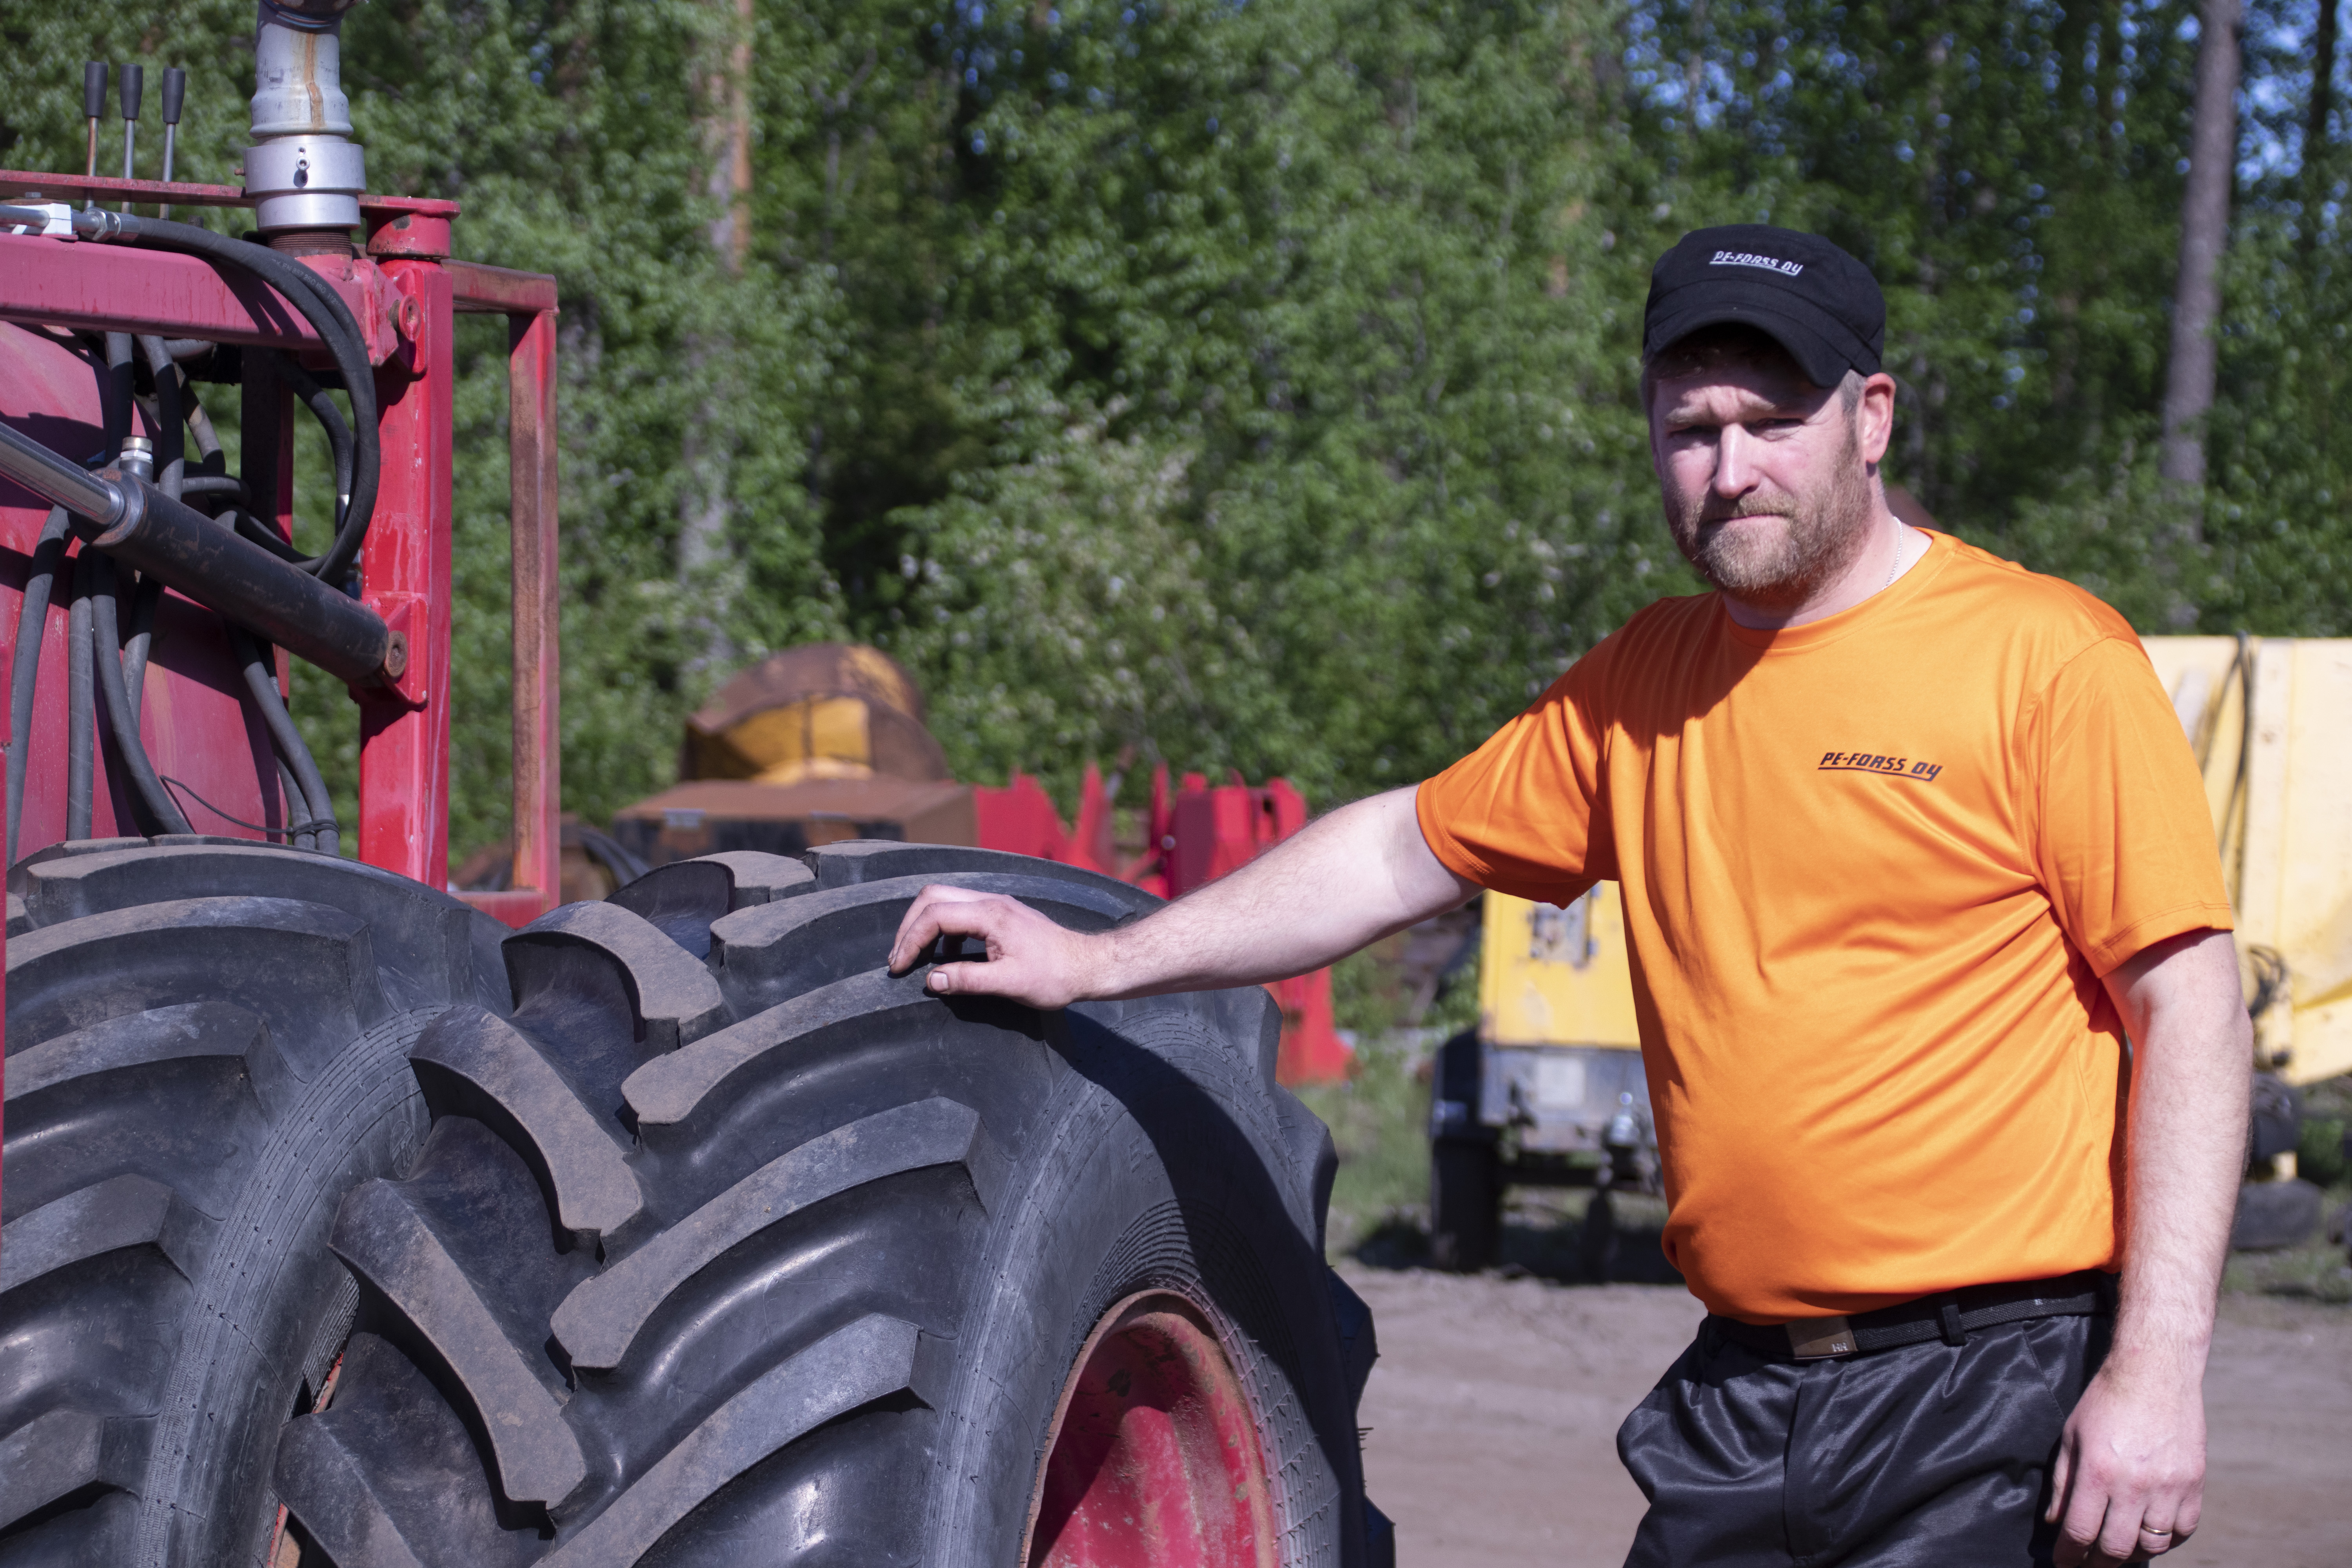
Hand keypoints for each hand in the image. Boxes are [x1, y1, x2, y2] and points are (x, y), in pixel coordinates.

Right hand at [886, 884, 1096, 1008]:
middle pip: (933, 896)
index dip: (910, 939)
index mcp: (990, 914)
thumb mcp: (1010, 984)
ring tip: (915, 958)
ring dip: (925, 925)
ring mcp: (996, 905)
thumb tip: (931, 980)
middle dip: (910, 925)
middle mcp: (990, 901)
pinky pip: (961, 912)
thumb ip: (968, 981)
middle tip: (899, 958)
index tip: (899, 966)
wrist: (1088, 965)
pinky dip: (944, 930)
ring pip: (946, 900)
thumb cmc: (1055, 976)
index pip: (935, 915)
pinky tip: (946, 958)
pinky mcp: (1001, 915)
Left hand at [2047, 1351, 2205, 1565]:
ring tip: (2118, 1550)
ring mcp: (2169, 1486)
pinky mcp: (2194, 1484)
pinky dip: (2167, 1541)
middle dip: (2098, 1563)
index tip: (2064, 1562)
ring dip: (2132, 1553)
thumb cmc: (2106, 1402)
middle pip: (2116, 1546)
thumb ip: (2062, 1482)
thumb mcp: (2072, 1437)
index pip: (2081, 1531)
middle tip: (2089, 1564)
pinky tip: (2151, 1536)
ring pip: (2152, 1545)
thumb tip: (2055, 1522)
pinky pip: (2183, 1530)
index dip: (2070, 1554)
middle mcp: (2135, 1484)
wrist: (2154, 1373)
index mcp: (2099, 1472)